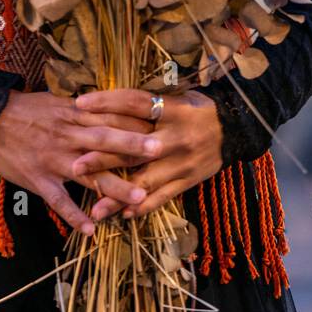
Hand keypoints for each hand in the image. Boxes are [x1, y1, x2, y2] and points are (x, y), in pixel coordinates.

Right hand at [0, 90, 159, 235]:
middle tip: (160, 150)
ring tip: (138, 198)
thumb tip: (111, 106)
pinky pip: (59, 200)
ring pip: (88, 173)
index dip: (134, 120)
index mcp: (73, 114)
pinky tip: (90, 229)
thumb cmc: (25, 109)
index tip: (160, 123)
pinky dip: (73, 215)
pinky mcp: (39, 179)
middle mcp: (67, 135)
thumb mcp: (55, 100)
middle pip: (105, 139)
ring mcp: (54, 159)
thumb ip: (83, 109)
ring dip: (114, 187)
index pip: (109, 115)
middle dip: (132, 145)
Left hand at [70, 88, 223, 218]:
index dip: (107, 101)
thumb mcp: (176, 97)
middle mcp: (176, 136)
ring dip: (118, 194)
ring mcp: (183, 162)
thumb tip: (106, 103)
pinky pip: (164, 197)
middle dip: (104, 158)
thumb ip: (147, 104)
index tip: (79, 104)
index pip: (135, 102)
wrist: (235, 128)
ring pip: (146, 180)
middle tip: (75, 165)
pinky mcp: (189, 180)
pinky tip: (123, 214)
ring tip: (94, 208)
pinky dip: (143, 206)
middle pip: (134, 147)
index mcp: (173, 109)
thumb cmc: (197, 107)